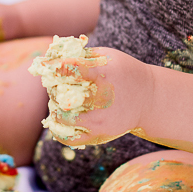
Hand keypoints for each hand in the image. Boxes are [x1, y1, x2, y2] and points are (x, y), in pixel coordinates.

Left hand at [30, 37, 150, 145]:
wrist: (149, 99)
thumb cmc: (124, 72)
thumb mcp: (109, 55)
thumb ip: (83, 53)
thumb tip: (53, 54)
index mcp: (104, 74)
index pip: (71, 69)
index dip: (53, 67)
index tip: (43, 65)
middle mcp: (102, 99)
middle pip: (62, 94)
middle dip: (52, 87)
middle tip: (52, 84)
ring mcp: (100, 120)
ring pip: (62, 117)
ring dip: (54, 107)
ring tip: (57, 101)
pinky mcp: (99, 135)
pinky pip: (70, 138)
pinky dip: (57, 130)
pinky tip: (56, 119)